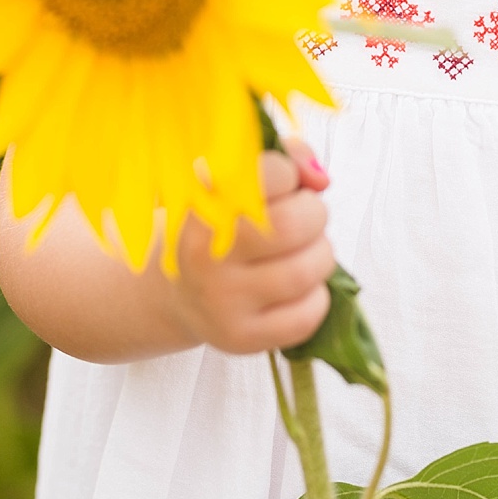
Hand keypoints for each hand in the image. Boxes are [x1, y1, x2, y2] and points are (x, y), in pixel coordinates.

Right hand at [165, 138, 334, 355]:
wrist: (177, 293)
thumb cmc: (216, 228)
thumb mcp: (230, 185)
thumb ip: (280, 161)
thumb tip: (319, 177)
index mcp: (200, 204)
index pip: (269, 174)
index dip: (290, 173)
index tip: (284, 183)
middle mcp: (205, 253)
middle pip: (294, 224)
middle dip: (314, 214)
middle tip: (303, 217)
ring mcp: (222, 300)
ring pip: (306, 270)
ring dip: (321, 254)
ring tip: (305, 251)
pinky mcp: (242, 337)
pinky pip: (307, 316)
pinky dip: (317, 297)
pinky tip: (299, 287)